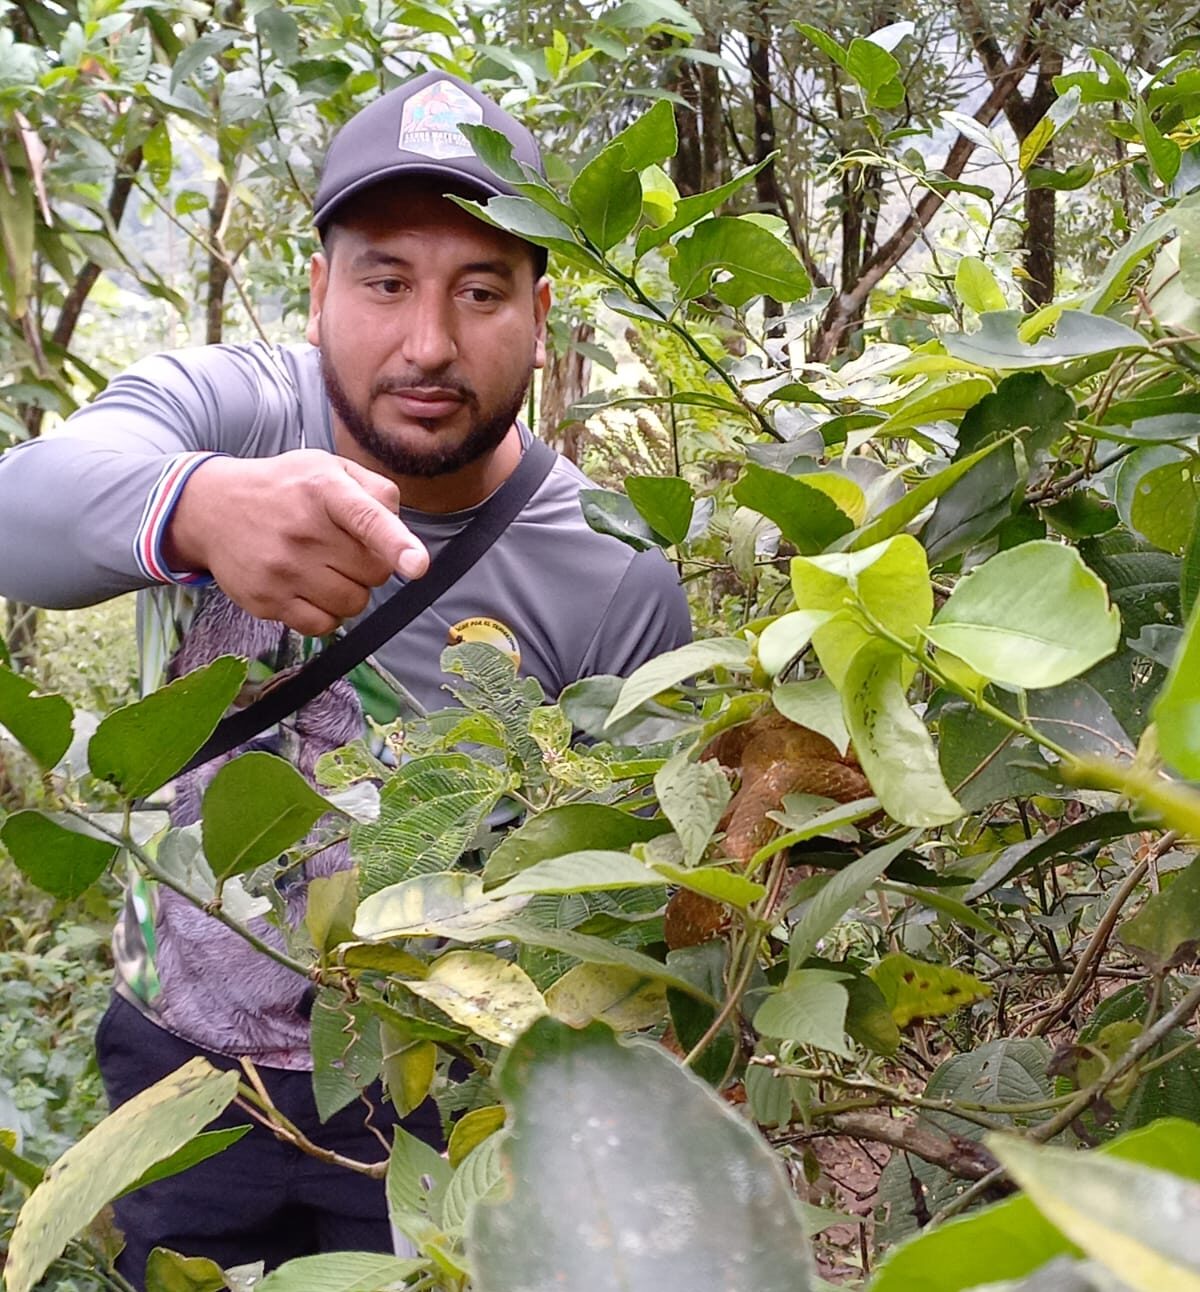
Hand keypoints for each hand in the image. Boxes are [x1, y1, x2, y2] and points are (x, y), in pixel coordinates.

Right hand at [163, 451, 429, 634]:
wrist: (213, 508)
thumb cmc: (286, 489)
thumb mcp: (330, 468)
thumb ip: (376, 493)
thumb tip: (404, 537)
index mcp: (325, 489)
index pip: (368, 520)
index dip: (396, 544)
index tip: (417, 566)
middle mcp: (303, 530)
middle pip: (374, 572)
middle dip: (371, 565)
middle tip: (344, 548)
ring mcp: (282, 568)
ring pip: (354, 603)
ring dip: (351, 591)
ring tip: (325, 567)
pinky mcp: (267, 600)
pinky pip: (323, 626)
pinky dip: (327, 614)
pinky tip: (310, 589)